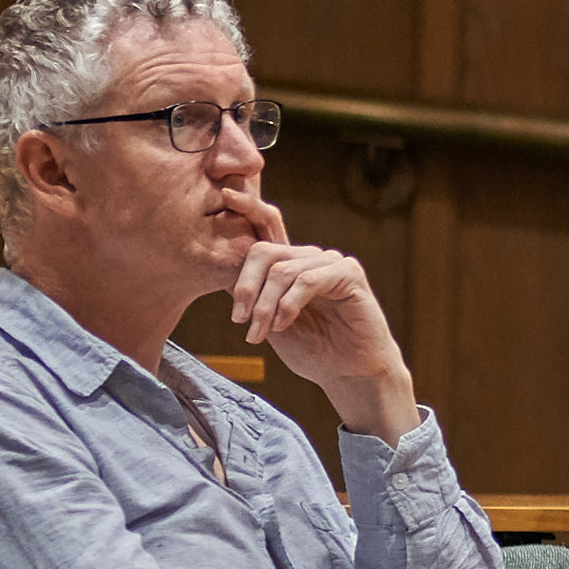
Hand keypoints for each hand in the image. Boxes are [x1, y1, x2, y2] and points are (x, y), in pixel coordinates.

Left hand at [222, 188, 418, 444]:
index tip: (226, 194)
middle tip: (239, 320)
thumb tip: (218, 270)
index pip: (268, 227)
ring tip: (260, 333)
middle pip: (265, 251)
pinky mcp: (349, 275)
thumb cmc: (314, 351)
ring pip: (282, 271)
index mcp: (292, 264)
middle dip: (245, 286)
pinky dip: (288, 305)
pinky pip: (307, 280)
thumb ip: (252, 295)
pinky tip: (284, 325)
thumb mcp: (270, 321)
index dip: (249, 207)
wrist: (350, 374)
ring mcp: (332, 263)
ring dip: (265, 306)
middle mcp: (312, 257)